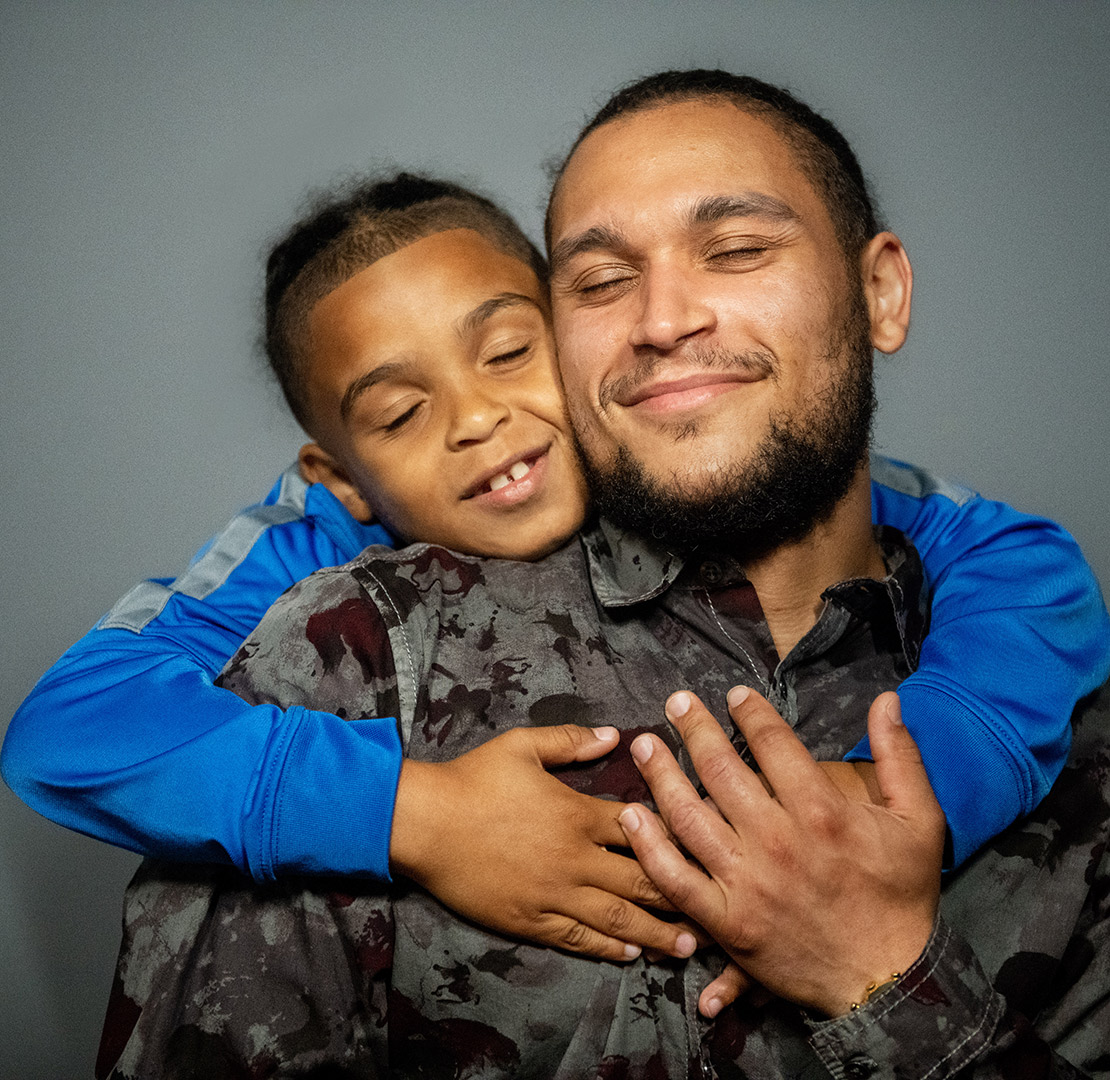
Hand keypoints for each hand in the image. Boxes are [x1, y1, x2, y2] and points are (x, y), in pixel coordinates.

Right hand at [389, 723, 698, 962]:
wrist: (425, 823)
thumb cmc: (474, 779)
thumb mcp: (522, 746)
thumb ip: (571, 741)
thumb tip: (614, 735)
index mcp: (577, 814)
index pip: (641, 829)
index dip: (675, 837)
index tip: (707, 847)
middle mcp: (574, 858)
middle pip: (640, 880)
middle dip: (681, 895)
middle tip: (717, 910)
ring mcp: (553, 893)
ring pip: (616, 918)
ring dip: (655, 932)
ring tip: (688, 947)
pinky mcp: (530, 919)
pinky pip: (577, 938)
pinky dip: (607, 948)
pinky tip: (629, 954)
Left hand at [618, 688, 945, 1015]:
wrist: (888, 981)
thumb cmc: (903, 896)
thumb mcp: (920, 821)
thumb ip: (901, 756)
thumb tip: (886, 699)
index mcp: (822, 811)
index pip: (772, 743)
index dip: (749, 712)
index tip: (734, 695)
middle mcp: (778, 841)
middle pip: (720, 768)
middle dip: (694, 727)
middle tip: (676, 702)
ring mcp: (747, 883)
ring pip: (688, 815)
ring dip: (660, 774)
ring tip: (644, 745)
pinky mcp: (727, 922)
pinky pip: (675, 877)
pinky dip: (649, 845)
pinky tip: (632, 815)